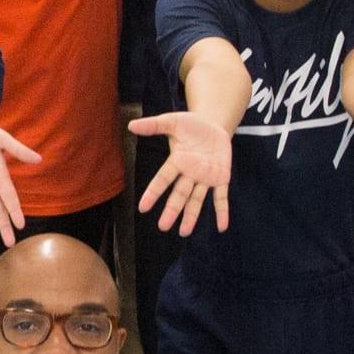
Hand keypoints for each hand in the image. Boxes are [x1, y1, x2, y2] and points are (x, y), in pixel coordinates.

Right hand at [128, 108, 234, 236]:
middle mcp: (189, 174)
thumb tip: (131, 126)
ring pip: (197, 199)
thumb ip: (154, 125)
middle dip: (172, 210)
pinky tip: (221, 227)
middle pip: (179, 194)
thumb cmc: (191, 125)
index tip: (143, 208)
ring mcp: (205, 178)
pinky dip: (222, 211)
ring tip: (184, 232)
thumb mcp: (173, 121)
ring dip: (192, 216)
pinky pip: (221, 197)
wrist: (214, 125)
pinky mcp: (221, 178)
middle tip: (163, 227)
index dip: (153, 193)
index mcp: (177, 162)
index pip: (163, 179)